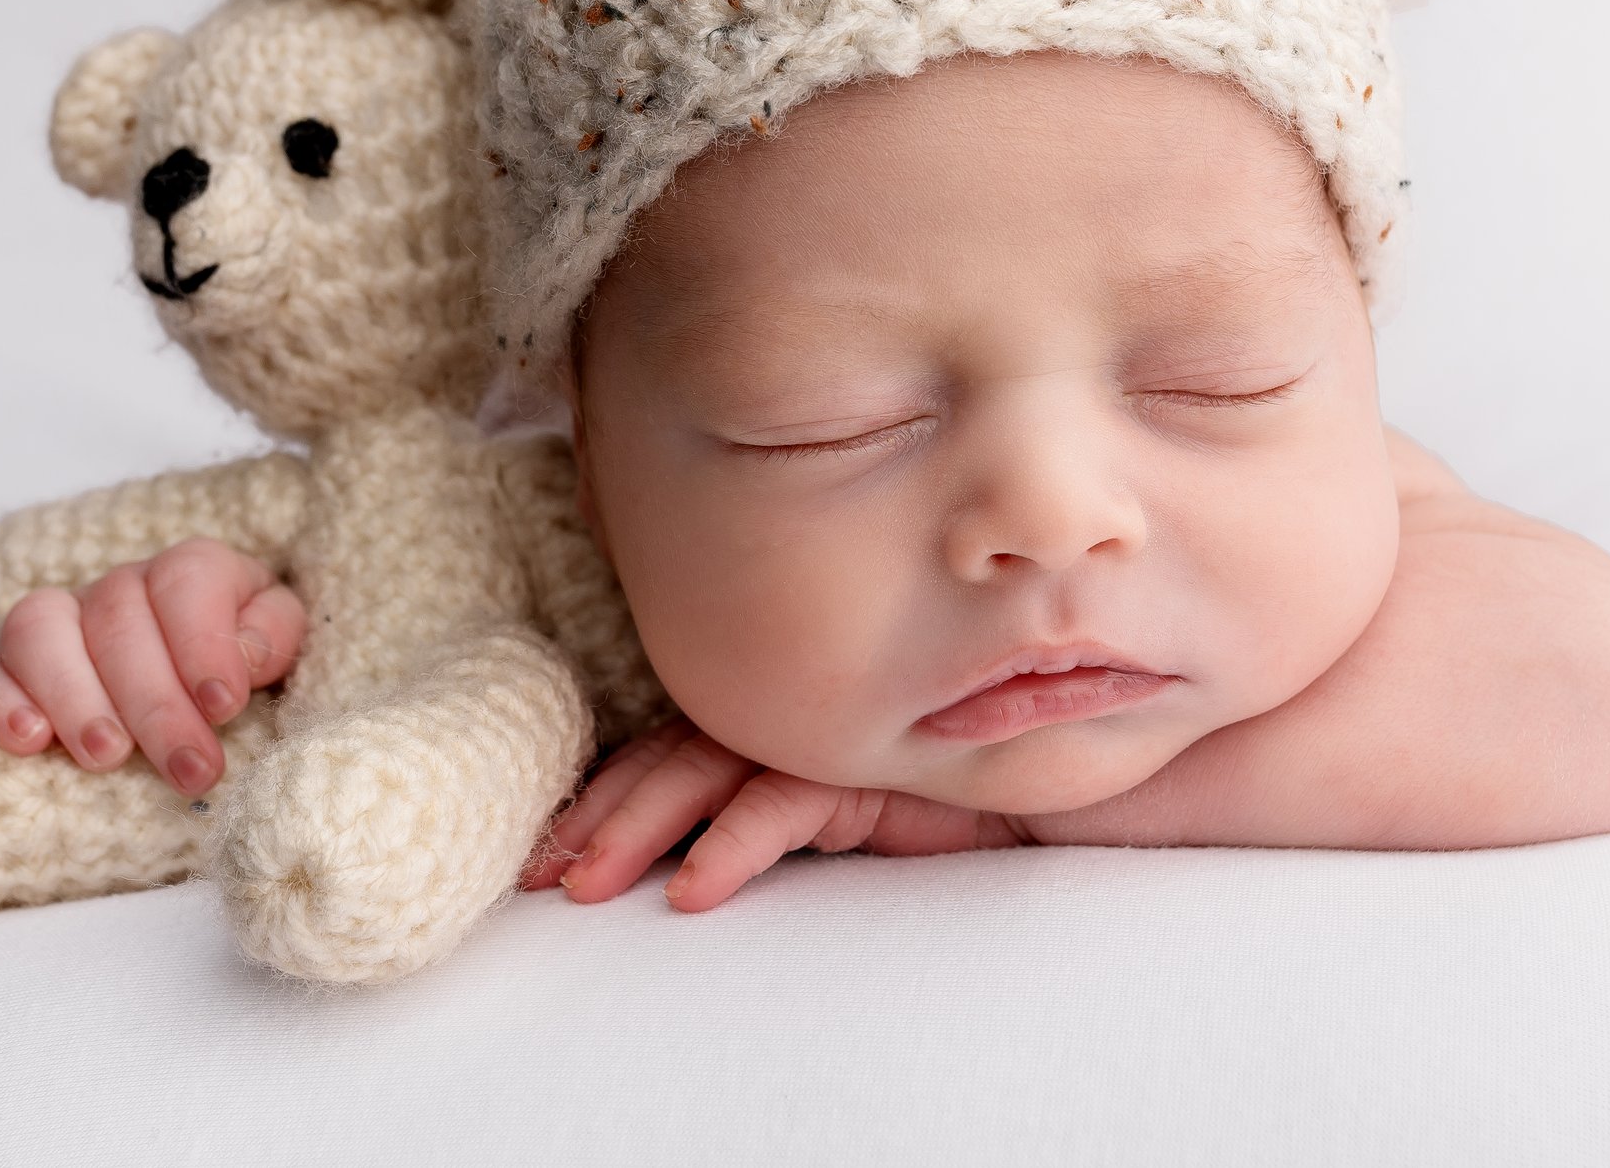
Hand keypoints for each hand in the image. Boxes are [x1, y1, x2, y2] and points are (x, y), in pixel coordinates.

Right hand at [0, 538, 304, 798]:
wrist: (198, 689)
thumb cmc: (241, 665)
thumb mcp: (279, 643)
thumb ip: (272, 635)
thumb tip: (245, 654)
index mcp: (190, 571)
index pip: (187, 578)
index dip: (205, 641)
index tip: (224, 705)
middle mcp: (121, 588)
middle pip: (119, 620)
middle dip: (157, 703)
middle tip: (188, 768)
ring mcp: (62, 621)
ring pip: (41, 628)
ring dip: (75, 696)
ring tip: (108, 756)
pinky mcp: (13, 666)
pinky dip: (1, 702)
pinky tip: (29, 742)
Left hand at [519, 713, 1027, 911]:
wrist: (1069, 778)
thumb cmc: (961, 793)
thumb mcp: (849, 814)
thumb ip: (778, 811)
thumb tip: (679, 863)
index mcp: (778, 726)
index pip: (671, 750)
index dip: (603, 796)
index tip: (542, 854)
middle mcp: (796, 721)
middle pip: (673, 756)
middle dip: (599, 813)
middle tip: (540, 872)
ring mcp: (832, 735)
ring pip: (712, 770)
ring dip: (642, 826)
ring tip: (588, 882)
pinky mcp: (878, 764)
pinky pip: (790, 802)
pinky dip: (735, 842)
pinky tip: (693, 888)